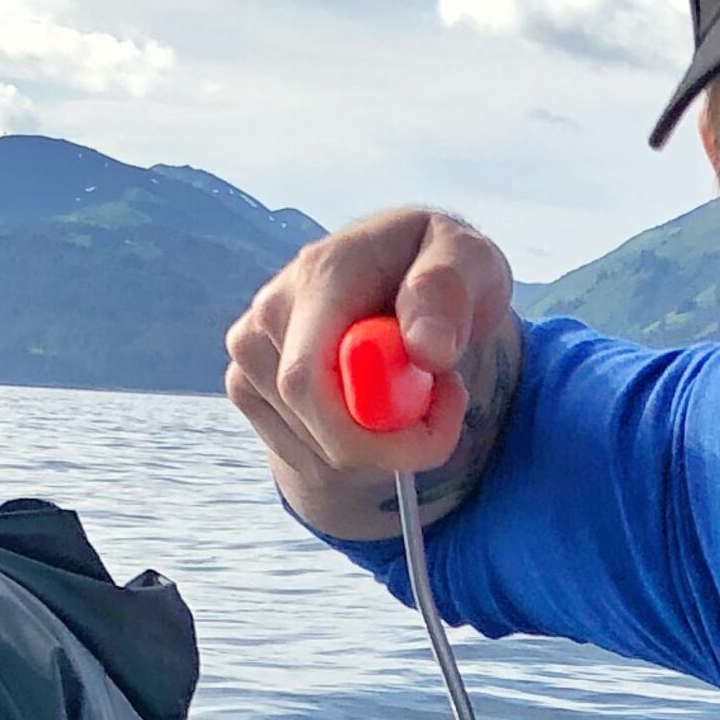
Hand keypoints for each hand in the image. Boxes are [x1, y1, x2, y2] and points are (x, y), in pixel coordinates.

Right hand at [225, 206, 520, 530]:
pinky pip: (305, 458)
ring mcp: (250, 353)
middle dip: (388, 446)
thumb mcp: (471, 261)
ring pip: (315, 452)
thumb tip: (426, 348)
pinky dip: (353, 455)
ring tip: (410, 393)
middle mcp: (270, 312)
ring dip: (379, 449)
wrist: (404, 278)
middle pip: (311, 425)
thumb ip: (449, 290)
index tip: (441, 413)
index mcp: (320, 275)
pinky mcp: (247, 386)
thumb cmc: (441, 271)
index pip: (307, 379)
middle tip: (440, 413)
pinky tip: (370, 407)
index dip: (371, 427)